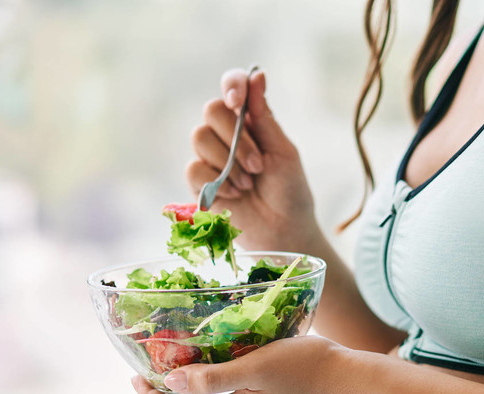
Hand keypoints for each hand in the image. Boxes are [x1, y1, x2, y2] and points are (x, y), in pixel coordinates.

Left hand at [131, 336, 358, 393]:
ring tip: (187, 362)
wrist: (357, 384)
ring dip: (196, 393)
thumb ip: (212, 378)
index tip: (136, 376)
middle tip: (156, 365)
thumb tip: (170, 383)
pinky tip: (228, 370)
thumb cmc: (308, 368)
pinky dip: (221, 393)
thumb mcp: (255, 366)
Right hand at [186, 68, 321, 250]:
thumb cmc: (289, 190)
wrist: (284, 230)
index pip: (232, 87)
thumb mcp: (283, 151)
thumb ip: (265, 116)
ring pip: (199, 137)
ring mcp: (210, 158)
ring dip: (229, 163)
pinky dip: (217, 182)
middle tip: (259, 165)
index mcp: (249, 121)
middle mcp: (225, 134)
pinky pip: (194, 168)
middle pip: (211, 110)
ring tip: (249, 183)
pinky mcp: (199, 183)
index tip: (239, 102)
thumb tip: (257, 73)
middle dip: (237, 139)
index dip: (232, 86)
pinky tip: (236, 194)